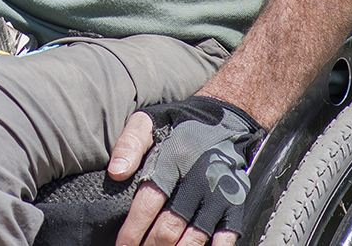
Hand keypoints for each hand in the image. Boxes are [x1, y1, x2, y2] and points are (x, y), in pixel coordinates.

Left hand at [109, 97, 262, 245]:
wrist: (226, 118)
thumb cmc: (181, 124)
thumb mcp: (149, 121)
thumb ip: (129, 145)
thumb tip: (116, 172)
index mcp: (172, 160)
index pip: (147, 204)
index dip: (133, 230)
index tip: (123, 245)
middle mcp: (196, 180)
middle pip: (169, 227)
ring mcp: (218, 194)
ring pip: (195, 238)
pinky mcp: (235, 202)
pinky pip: (227, 235)